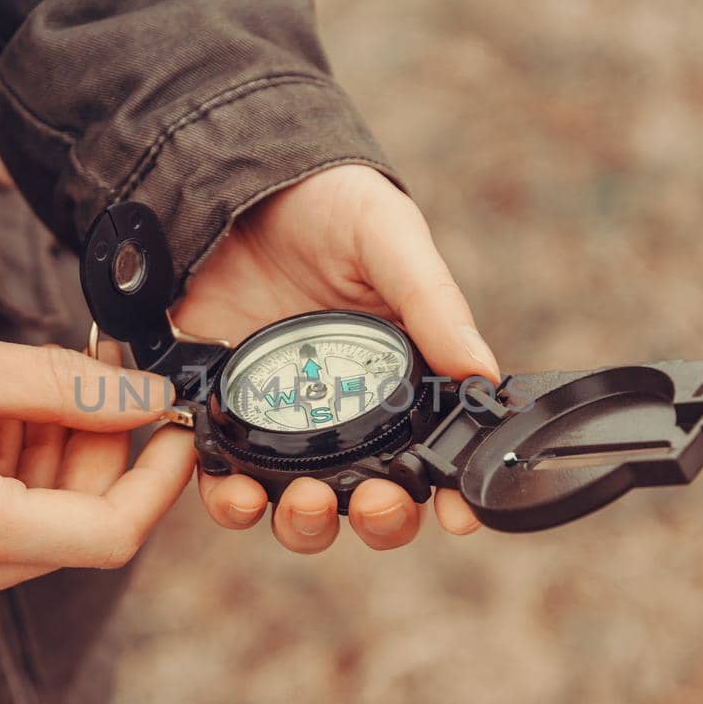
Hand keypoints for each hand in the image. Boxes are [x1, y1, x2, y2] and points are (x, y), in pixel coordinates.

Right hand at [0, 313, 194, 628]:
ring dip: (50, 467)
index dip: (156, 482)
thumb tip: (146, 398)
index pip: (104, 536)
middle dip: (98, 458)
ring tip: (27, 395)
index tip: (176, 429)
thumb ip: (58, 384)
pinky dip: (3, 487)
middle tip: (97, 386)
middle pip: (67, 534)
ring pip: (27, 538)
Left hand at [174, 164, 499, 551]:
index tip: (459, 515)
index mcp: (401, 381)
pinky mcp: (219, 417)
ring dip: (304, 524)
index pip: (435, 459)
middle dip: (377, 519)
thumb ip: (433, 305)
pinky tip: (234, 489)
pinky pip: (222, 480)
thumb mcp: (389, 239)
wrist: (229, 179)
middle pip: (369, 502)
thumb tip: (483, 375)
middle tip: (370, 501)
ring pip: (298, 508)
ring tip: (301, 503)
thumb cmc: (326, 205)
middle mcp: (345, 415)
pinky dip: (229, 499)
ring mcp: (280, 422)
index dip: (452, 499)